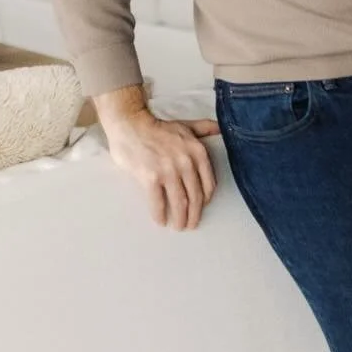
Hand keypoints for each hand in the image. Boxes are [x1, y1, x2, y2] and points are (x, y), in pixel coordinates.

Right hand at [97, 89, 218, 230]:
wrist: (129, 125)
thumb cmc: (157, 128)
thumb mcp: (185, 125)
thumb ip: (204, 128)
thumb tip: (221, 129)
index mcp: (197, 152)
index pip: (208, 184)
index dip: (205, 200)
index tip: (200, 207)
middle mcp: (186, 162)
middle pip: (195, 197)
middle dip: (194, 215)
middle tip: (190, 224)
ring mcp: (168, 171)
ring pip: (179, 203)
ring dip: (180, 219)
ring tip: (178, 226)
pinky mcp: (150, 178)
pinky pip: (158, 203)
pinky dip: (160, 215)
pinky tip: (160, 221)